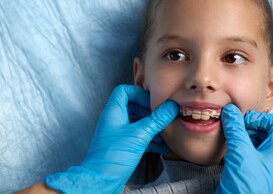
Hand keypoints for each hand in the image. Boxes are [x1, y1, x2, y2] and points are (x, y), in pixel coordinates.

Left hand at [45, 85, 178, 193]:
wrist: (101, 181)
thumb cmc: (113, 156)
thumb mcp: (140, 134)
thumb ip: (157, 120)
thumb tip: (171, 108)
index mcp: (113, 112)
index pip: (124, 91)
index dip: (139, 93)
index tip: (152, 102)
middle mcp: (114, 120)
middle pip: (133, 106)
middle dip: (149, 111)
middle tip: (161, 116)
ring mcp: (117, 134)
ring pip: (137, 123)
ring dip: (152, 126)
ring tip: (165, 132)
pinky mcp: (122, 146)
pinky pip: (138, 137)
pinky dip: (149, 139)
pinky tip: (162, 145)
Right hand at [216, 104, 272, 193]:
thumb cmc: (248, 184)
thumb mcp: (241, 151)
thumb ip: (235, 128)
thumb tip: (230, 110)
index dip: (259, 118)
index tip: (244, 121)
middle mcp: (272, 155)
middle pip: (263, 130)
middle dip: (247, 125)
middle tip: (234, 126)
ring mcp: (260, 163)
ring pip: (252, 140)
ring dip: (240, 134)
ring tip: (228, 135)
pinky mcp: (249, 169)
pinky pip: (245, 150)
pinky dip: (236, 144)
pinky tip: (226, 146)